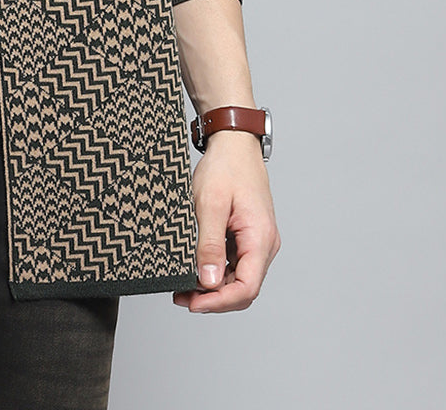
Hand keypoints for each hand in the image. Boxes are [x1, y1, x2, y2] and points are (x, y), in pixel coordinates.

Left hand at [172, 130, 279, 312]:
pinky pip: (234, 263)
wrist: (233, 142)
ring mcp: (256, 241)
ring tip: (183, 287)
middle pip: (243, 288)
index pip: (247, 288)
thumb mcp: (210, 204)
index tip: (193, 303)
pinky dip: (215, 271)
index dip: (220, 302)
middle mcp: (264, 244)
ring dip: (213, 287)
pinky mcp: (246, 236)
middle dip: (213, 299)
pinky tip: (194, 269)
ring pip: (238, 278)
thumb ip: (210, 244)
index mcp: (260, 238)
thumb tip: (209, 282)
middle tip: (182, 298)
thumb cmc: (225, 167)